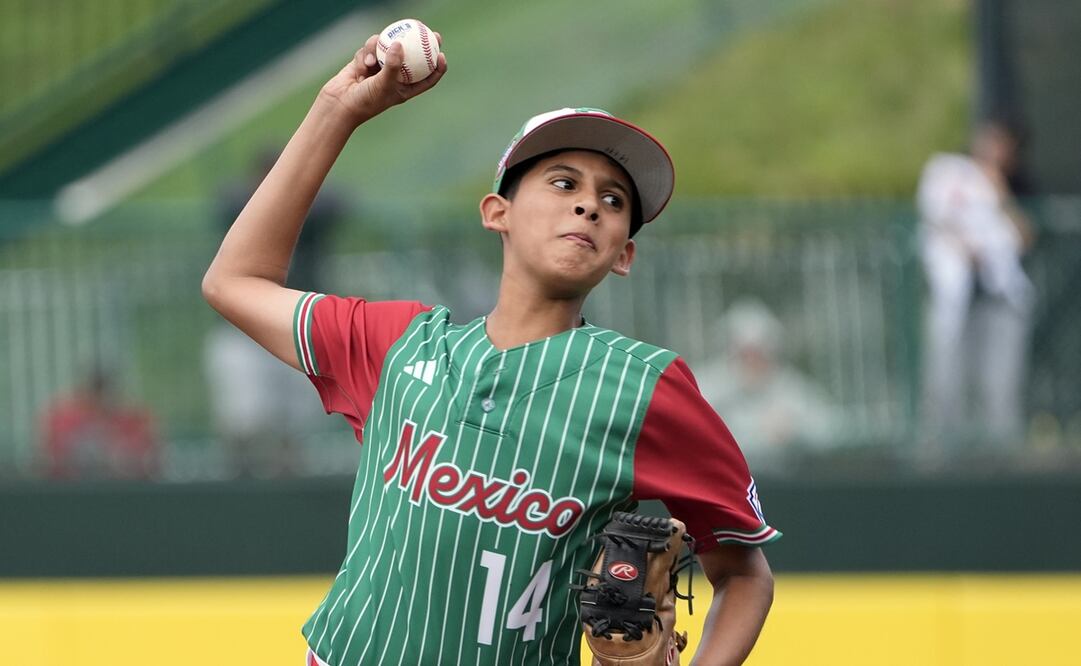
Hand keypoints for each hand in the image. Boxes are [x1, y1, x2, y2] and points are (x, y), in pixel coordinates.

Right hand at [319, 31, 446, 124]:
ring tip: (372, 60)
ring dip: (379, 50)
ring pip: (387, 48)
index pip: (426, 78)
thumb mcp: (383, 84)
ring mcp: (379, 68)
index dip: (436, 67)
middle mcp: (394, 77)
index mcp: (405, 88)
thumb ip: (392, 65)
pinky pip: (369, 49)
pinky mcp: (364, 62)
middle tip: (428, 32)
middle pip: (412, 58)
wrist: (339, 104)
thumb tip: (399, 44)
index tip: (441, 55)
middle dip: (419, 43)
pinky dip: (366, 54)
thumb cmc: (365, 101)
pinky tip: (363, 64)